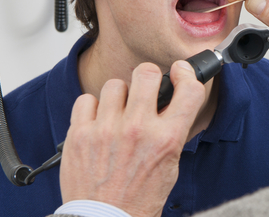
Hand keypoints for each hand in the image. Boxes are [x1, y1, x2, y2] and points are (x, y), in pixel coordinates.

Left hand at [59, 62, 205, 216]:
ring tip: (119, 113)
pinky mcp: (80, 135)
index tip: (180, 72)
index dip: (186, 74)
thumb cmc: (140, 196)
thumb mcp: (170, 163)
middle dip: (149, 77)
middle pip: (146, 73)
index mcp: (166, 139)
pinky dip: (93, 108)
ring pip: (115, 84)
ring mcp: (106, 130)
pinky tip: (99, 122)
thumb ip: (172, 129)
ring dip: (120, 95)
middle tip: (146, 89)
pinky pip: (86, 100)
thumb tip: (172, 100)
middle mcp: (138, 130)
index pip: (188, 89)